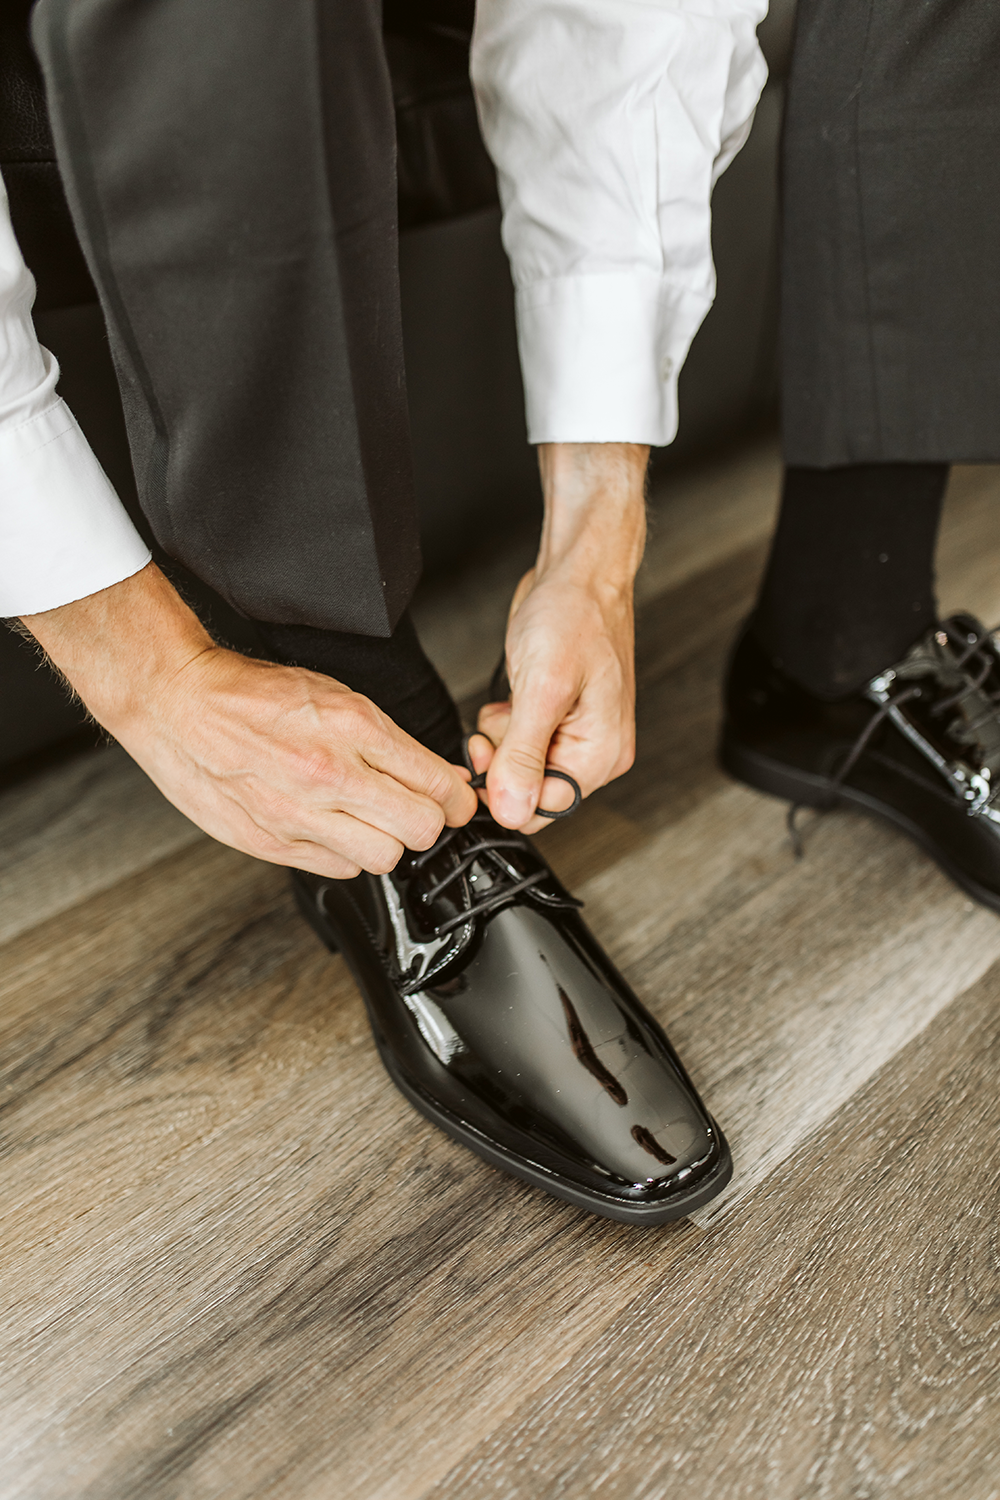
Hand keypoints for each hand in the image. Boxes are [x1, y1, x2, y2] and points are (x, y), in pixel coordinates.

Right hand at [21, 564, 476, 877]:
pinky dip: (345, 854)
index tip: (455, 799)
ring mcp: (300, 816)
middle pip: (421, 829)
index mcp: (353, 729)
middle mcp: (331, 776)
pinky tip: (332, 828)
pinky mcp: (274, 843)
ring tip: (370, 820)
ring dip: (386, 842)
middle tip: (417, 810)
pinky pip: (339, 870)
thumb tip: (440, 777)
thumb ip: (390, 741)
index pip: (437, 784)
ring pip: (385, 858)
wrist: (180, 704)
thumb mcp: (336, 696)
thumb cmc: (254, 694)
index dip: (456, 797)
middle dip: (428, 821)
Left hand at [477, 442, 647, 832]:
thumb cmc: (574, 616)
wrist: (576, 574)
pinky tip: (511, 698)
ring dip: (501, 741)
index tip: (484, 758)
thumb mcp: (543, 688)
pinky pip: (520, 743)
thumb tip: (513, 809)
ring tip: (508, 704)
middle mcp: (595, 750)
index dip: (506, 790)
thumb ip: (525, 755)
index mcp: (603, 753)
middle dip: (503, 761)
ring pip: (521, 768)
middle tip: (495, 724)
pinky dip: (505, 726)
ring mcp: (576, 734)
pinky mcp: (556, 717)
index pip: (546, 807)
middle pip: (532, 790)